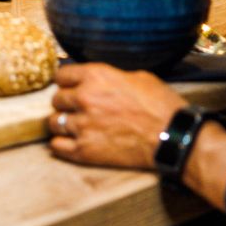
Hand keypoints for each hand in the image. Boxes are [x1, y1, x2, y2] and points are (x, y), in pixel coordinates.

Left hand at [47, 63, 188, 169]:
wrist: (171, 137)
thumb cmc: (160, 105)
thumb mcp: (138, 77)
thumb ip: (112, 77)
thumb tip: (101, 82)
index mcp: (97, 76)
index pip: (62, 75)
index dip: (67, 82)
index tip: (71, 87)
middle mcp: (84, 98)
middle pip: (56, 99)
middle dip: (66, 103)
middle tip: (77, 109)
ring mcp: (83, 125)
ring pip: (54, 122)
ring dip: (62, 123)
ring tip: (74, 127)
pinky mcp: (85, 150)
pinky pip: (56, 146)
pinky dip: (61, 144)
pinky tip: (70, 142)